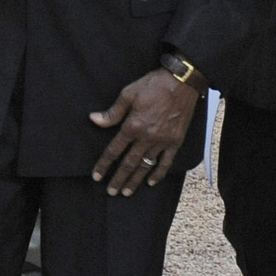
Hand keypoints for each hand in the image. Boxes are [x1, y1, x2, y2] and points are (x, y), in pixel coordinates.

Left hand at [89, 68, 200, 194]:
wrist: (182, 82)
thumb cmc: (153, 85)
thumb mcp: (128, 94)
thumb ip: (112, 112)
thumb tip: (94, 120)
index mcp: (133, 126)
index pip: (114, 150)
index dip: (104, 165)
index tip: (96, 176)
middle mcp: (147, 137)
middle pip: (129, 163)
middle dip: (119, 179)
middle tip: (111, 192)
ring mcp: (162, 141)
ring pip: (146, 166)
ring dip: (135, 180)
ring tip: (127, 193)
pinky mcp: (175, 141)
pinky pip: (166, 162)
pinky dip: (158, 174)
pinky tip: (151, 182)